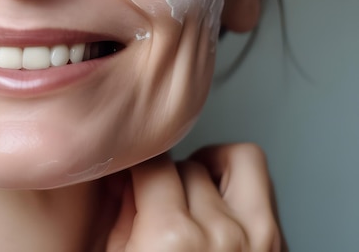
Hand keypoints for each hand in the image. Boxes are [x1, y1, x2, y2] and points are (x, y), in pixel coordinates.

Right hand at [105, 143, 287, 250]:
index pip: (153, 162)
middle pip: (188, 164)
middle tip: (158, 200)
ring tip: (194, 193)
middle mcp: (220, 232)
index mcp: (172, 237)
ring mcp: (257, 237)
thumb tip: (121, 170)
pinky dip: (236, 179)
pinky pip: (260, 179)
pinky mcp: (278, 241)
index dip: (138, 163)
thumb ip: (121, 210)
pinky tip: (218, 201)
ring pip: (234, 158)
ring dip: (209, 170)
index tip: (132, 168)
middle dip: (169, 178)